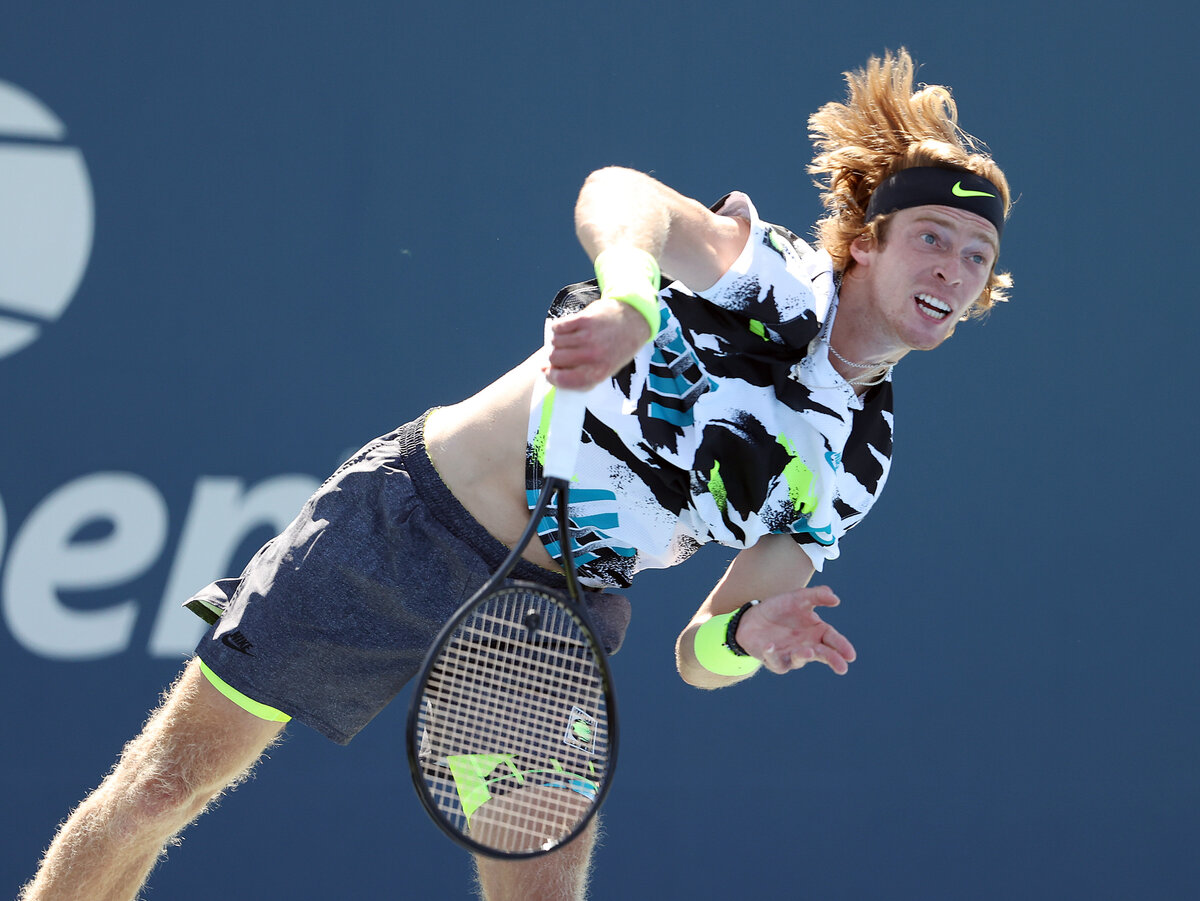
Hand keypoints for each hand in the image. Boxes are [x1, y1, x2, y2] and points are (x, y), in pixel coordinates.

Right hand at [544, 299, 649, 389]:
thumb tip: (544, 371)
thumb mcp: (604, 370)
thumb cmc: (616, 348)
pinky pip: (557, 327)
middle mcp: (593, 356)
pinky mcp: (584, 319)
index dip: (551, 377)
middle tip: (564, 352)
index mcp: (598, 373)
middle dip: (554, 357)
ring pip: (554, 342)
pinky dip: (558, 328)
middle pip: (555, 359)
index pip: (563, 380)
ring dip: (557, 341)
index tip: (548, 371)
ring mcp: (588, 337)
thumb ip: (577, 375)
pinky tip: (570, 328)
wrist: (633, 321)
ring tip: (571, 339)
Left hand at [734, 586, 855, 674]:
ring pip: (799, 659)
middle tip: (842, 667)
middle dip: (832, 659)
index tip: (850, 655)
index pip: (832, 639)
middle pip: (822, 654)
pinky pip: (774, 660)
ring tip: (808, 651)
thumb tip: (836, 598)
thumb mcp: (798, 598)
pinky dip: (772, 654)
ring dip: (803, 656)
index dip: (842, 647)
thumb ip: (817, 596)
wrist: (753, 617)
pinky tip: (770, 646)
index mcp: (817, 632)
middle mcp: (807, 646)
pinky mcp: (773, 660)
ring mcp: (791, 655)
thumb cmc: (781, 609)